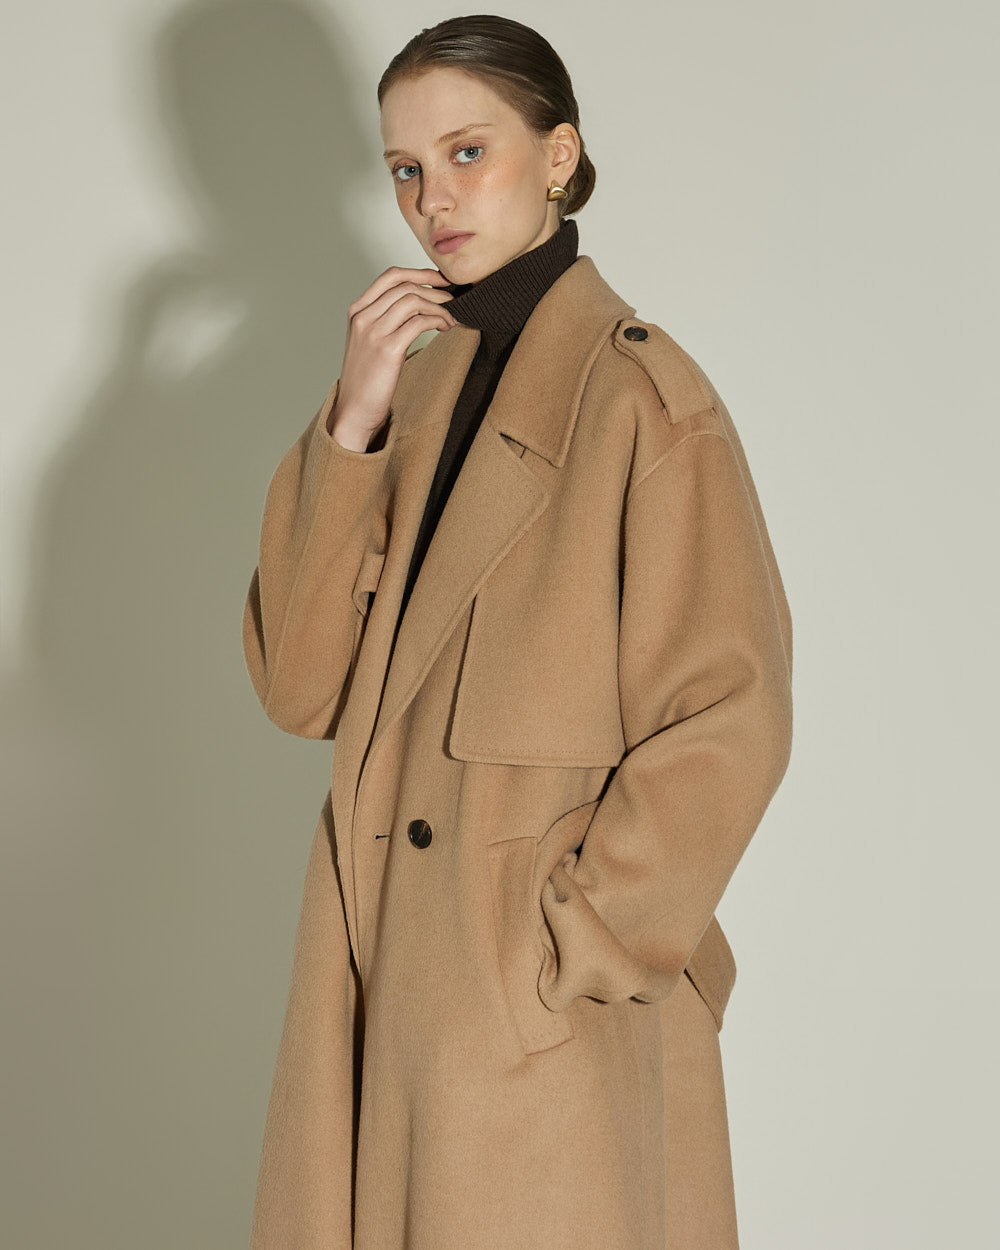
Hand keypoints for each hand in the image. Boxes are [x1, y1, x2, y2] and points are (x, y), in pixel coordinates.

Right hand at [329, 266, 457, 444]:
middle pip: (405, 285)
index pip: (390, 276)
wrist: (354, 410)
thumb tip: (420, 303)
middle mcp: (363, 317)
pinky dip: (438, 320)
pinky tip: (446, 327)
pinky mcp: (388, 349)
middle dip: (435, 288)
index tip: (440, 279)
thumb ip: (385, 319)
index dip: (419, 272)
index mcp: (357, 311)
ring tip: (451, 317)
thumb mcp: (369, 341)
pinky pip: (419, 322)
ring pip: (413, 301)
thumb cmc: (367, 379)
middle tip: (453, 298)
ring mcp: (374, 332)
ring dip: (439, 306)